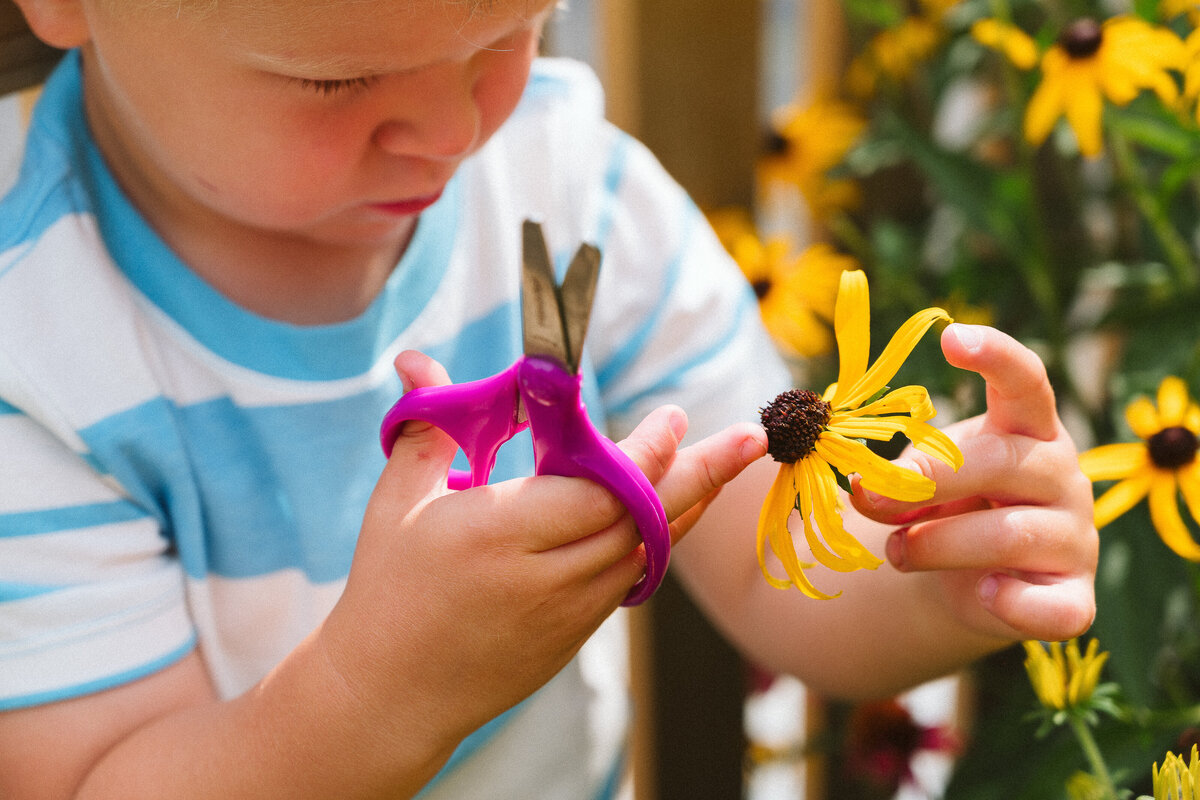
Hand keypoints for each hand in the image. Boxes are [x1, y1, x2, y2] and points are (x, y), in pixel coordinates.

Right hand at [320, 351, 767, 749]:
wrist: (394, 693)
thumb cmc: (389, 587)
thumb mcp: (399, 502)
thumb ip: (430, 425)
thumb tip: (417, 359)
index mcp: (500, 533)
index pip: (599, 488)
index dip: (646, 452)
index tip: (672, 417)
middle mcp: (546, 575)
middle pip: (645, 518)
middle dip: (704, 471)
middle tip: (753, 435)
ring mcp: (568, 612)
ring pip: (650, 549)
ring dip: (694, 501)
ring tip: (734, 457)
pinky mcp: (577, 635)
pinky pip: (636, 576)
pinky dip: (662, 535)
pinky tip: (681, 503)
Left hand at [850, 323, 1097, 642]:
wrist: (970, 581)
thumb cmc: (945, 508)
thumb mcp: (915, 482)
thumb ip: (893, 479)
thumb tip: (863, 488)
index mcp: (1026, 428)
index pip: (1025, 381)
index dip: (995, 355)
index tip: (951, 336)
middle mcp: (1062, 474)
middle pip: (998, 463)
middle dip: (923, 479)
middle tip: (864, 494)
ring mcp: (1076, 538)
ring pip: (1007, 535)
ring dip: (934, 543)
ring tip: (896, 551)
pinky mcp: (1074, 599)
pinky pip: (1050, 609)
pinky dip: (1009, 603)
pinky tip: (984, 594)